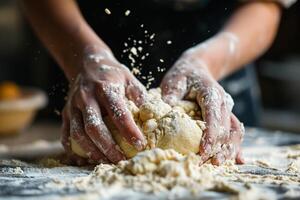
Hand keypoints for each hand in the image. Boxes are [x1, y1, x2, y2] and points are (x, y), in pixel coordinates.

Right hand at [61, 47, 146, 164]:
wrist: (86, 63)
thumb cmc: (112, 73)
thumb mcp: (128, 77)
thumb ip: (139, 95)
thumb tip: (150, 116)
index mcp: (105, 88)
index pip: (118, 113)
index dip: (129, 130)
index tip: (140, 144)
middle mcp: (86, 97)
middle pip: (94, 127)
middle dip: (108, 147)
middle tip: (121, 160)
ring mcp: (73, 105)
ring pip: (78, 133)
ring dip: (92, 150)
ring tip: (105, 161)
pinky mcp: (65, 112)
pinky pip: (66, 133)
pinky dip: (73, 149)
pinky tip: (85, 159)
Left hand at [160, 52, 243, 164]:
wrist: (197, 68)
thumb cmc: (183, 75)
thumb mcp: (174, 80)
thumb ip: (172, 95)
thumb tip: (167, 110)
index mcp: (211, 93)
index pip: (213, 115)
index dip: (210, 134)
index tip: (203, 151)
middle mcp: (223, 102)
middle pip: (226, 128)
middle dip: (217, 147)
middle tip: (204, 163)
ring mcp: (226, 109)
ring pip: (234, 131)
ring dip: (229, 149)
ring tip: (219, 164)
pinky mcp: (225, 116)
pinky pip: (234, 131)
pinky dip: (236, 146)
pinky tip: (239, 160)